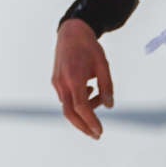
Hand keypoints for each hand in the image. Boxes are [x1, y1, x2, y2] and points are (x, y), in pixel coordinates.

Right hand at [51, 18, 113, 138]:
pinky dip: (78, 101)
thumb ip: (107, 87)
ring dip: (84, 110)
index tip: (99, 131)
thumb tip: (109, 106)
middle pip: (70, 114)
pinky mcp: (56, 81)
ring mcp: (57, 83)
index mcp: (75, 78)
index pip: (82, 108)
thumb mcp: (103, 65)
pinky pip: (66, 98)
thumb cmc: (89, 47)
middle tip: (96, 134)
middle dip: (83, 127)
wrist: (71, 32)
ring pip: (68, 106)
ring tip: (98, 97)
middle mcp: (63, 83)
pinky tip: (89, 90)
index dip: (91, 121)